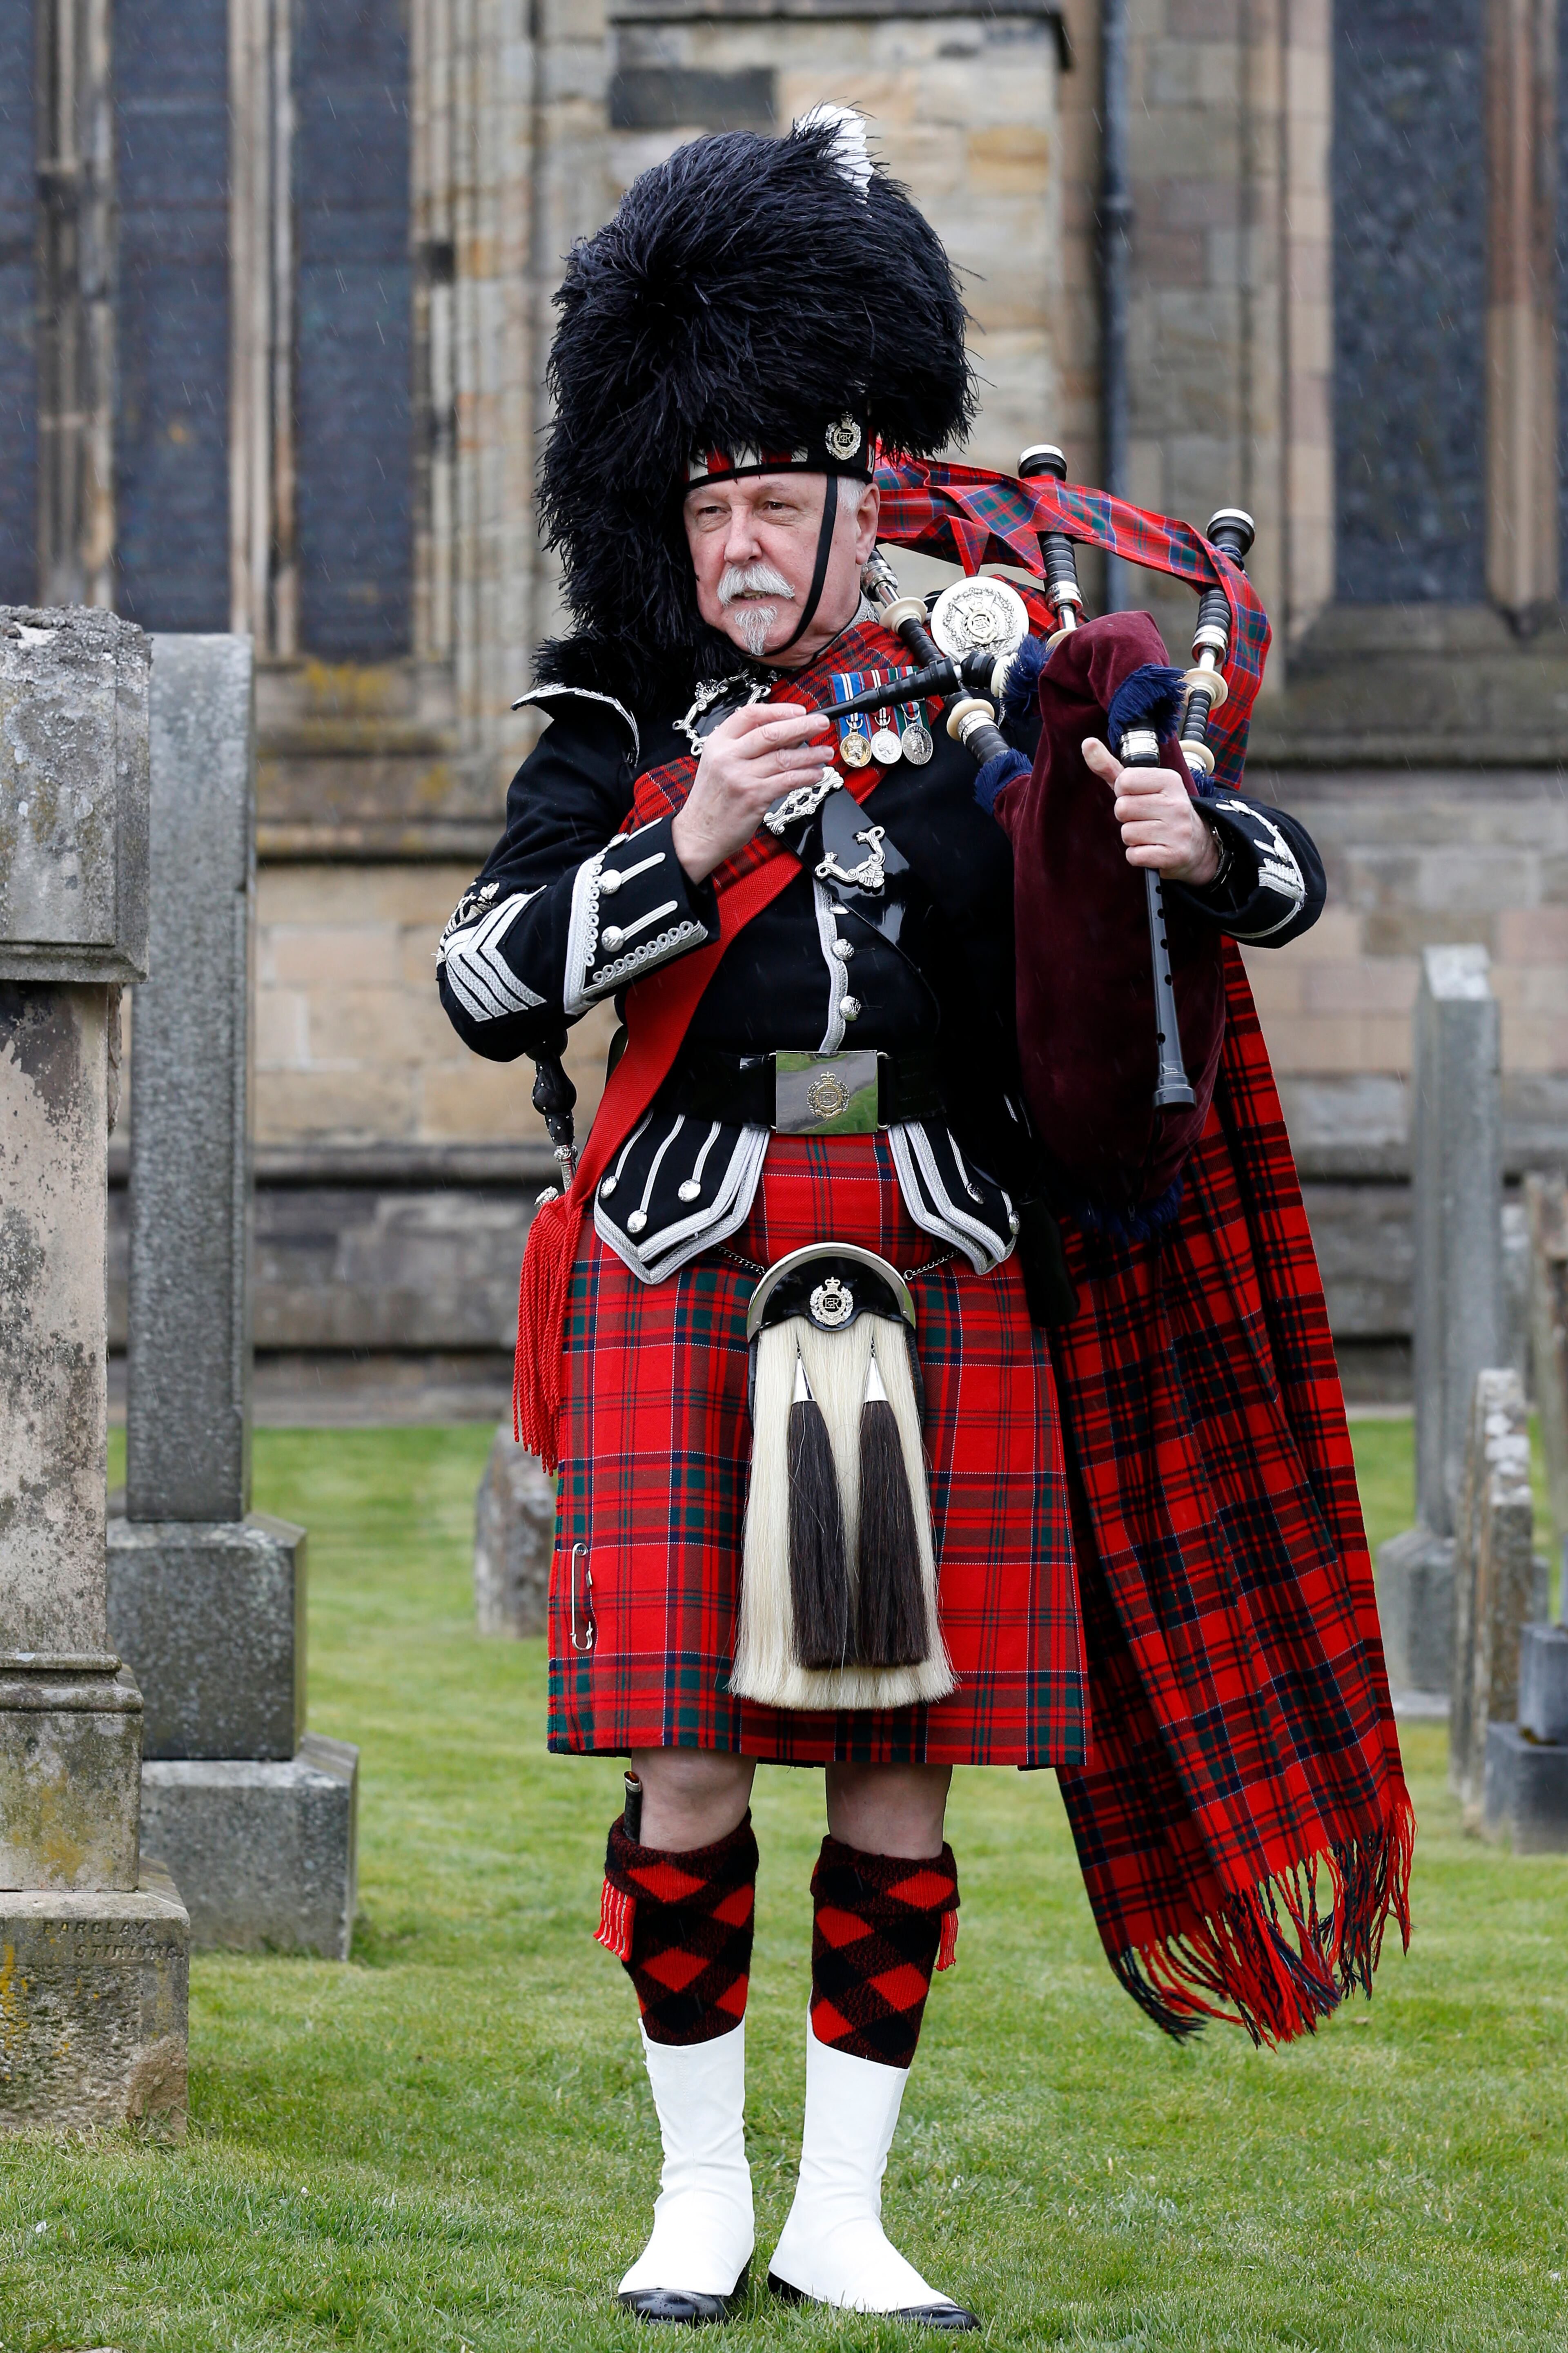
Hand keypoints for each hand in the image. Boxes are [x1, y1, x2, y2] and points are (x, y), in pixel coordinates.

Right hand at [671, 702, 832, 882]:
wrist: (698, 833)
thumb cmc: (711, 800)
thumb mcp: (718, 763)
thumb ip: (745, 747)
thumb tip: (785, 735)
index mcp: (718, 743)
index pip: (751, 715)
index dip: (778, 710)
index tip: (798, 711)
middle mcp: (729, 757)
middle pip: (772, 732)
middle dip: (802, 726)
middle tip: (821, 723)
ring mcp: (742, 777)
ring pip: (784, 758)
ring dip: (810, 754)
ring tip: (825, 752)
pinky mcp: (754, 797)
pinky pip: (788, 781)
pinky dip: (806, 776)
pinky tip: (816, 774)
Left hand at [1081, 737, 1220, 884]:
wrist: (1196, 843)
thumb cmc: (1160, 809)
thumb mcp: (1140, 785)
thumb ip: (1110, 766)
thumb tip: (1087, 743)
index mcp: (1169, 780)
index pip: (1125, 781)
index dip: (1123, 792)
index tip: (1137, 796)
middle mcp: (1176, 803)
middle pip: (1123, 809)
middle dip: (1126, 816)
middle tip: (1143, 817)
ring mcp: (1177, 830)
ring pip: (1127, 833)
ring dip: (1132, 836)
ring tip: (1149, 833)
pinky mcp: (1173, 855)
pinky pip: (1134, 855)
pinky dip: (1136, 854)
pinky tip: (1151, 848)